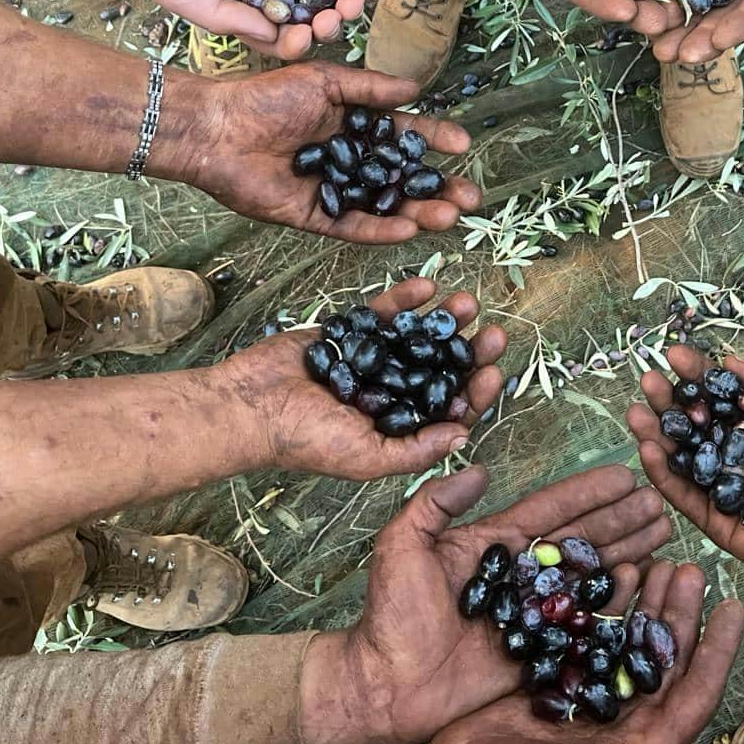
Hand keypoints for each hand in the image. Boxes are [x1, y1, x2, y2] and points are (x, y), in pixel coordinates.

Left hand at [179, 62, 479, 242]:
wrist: (218, 128)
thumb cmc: (266, 97)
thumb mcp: (325, 82)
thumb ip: (370, 89)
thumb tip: (415, 90)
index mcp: (353, 125)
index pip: (402, 135)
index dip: (433, 140)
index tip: (462, 144)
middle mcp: (348, 160)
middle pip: (402, 178)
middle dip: (438, 188)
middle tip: (471, 197)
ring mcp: (333, 191)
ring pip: (385, 206)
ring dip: (418, 213)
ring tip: (450, 216)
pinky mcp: (314, 217)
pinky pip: (352, 227)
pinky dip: (380, 231)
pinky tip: (409, 230)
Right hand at [217, 278, 506, 476]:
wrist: (248, 405)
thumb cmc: (305, 441)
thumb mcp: (366, 458)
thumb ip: (415, 450)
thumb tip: (464, 436)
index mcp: (397, 428)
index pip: (446, 410)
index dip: (474, 393)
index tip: (494, 372)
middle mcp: (389, 394)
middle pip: (440, 370)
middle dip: (468, 352)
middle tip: (494, 333)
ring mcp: (370, 360)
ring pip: (418, 338)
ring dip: (444, 322)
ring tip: (468, 302)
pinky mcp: (349, 332)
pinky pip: (384, 313)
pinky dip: (406, 299)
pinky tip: (429, 286)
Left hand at [299, 464, 674, 743]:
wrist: (385, 683)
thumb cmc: (388, 614)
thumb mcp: (402, 543)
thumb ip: (435, 503)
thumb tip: (478, 469)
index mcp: (493, 544)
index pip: (551, 511)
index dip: (588, 492)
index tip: (623, 474)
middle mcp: (520, 575)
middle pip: (581, 540)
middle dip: (621, 520)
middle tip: (658, 501)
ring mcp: (532, 613)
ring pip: (589, 576)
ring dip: (627, 553)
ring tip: (663, 532)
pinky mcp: (537, 650)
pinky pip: (583, 624)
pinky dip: (614, 604)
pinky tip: (642, 582)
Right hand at [427, 558, 743, 743]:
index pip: (694, 693)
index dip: (717, 652)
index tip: (734, 607)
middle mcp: (623, 717)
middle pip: (663, 657)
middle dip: (679, 612)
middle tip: (688, 569)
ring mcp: (589, 696)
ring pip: (629, 640)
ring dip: (646, 602)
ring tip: (659, 561)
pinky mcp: (555, 680)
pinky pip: (588, 636)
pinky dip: (602, 605)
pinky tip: (613, 573)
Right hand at [627, 346, 743, 575]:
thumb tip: (730, 359)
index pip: (715, 396)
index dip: (694, 375)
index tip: (674, 354)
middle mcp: (729, 454)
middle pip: (689, 423)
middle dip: (667, 401)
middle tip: (649, 380)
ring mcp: (717, 486)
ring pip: (678, 456)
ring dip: (655, 434)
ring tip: (636, 413)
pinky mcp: (711, 517)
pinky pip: (681, 494)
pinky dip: (662, 473)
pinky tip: (649, 450)